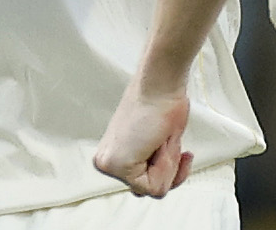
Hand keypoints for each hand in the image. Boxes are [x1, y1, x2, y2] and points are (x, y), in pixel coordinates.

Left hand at [94, 79, 193, 197]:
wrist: (158, 85)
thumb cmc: (162, 104)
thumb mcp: (161, 145)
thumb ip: (152, 165)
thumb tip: (155, 184)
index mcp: (113, 155)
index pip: (146, 183)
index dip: (167, 167)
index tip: (167, 142)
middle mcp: (107, 162)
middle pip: (149, 188)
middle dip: (167, 168)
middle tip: (163, 139)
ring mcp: (109, 165)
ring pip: (153, 189)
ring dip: (168, 165)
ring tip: (162, 139)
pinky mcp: (116, 164)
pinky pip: (154, 187)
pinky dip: (168, 166)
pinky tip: (162, 142)